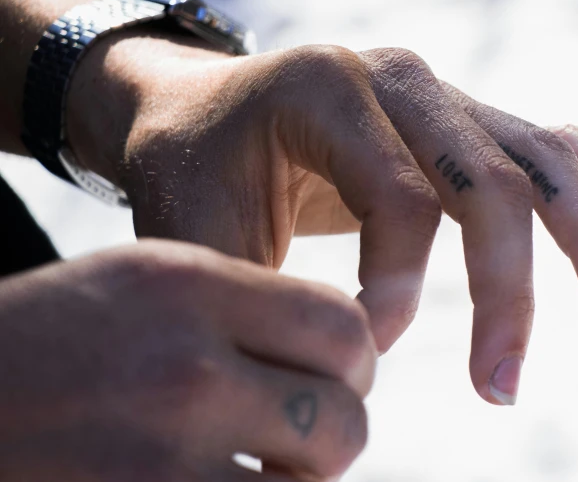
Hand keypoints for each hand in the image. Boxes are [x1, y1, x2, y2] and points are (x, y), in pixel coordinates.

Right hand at [0, 240, 375, 480]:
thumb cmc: (56, 339)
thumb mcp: (144, 281)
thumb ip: (246, 303)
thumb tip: (346, 349)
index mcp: (187, 287)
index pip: (342, 325)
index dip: (355, 360)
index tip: (335, 377)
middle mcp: (185, 369)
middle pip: (345, 415)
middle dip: (338, 429)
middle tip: (303, 431)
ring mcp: (164, 458)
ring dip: (303, 480)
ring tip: (264, 464)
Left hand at [67, 34, 577, 405]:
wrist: (202, 109)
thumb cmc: (192, 167)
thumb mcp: (194, 224)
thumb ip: (248, 288)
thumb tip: (320, 376)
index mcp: (326, 88)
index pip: (394, 194)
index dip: (396, 284)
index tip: (372, 353)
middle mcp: (398, 77)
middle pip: (482, 177)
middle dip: (505, 287)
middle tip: (502, 385)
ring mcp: (441, 91)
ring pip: (534, 159)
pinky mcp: (465, 115)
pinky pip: (548, 142)